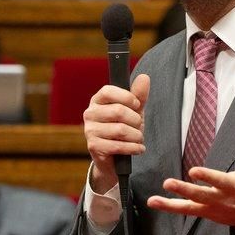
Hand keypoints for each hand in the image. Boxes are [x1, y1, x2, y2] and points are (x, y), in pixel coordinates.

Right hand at [84, 74, 149, 191]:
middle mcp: (90, 114)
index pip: (108, 91)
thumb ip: (138, 95)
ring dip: (136, 136)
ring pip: (120, 130)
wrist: (115, 156)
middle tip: (139, 126)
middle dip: (136, 120)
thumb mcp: (133, 110)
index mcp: (97, 100)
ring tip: (138, 138)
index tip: (137, 105)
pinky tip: (138, 148)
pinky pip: (118, 146)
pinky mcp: (94, 147)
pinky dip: (133, 148)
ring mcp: (90, 131)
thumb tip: (144, 77)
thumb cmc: (124, 128)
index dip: (126, 97)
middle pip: (118, 111)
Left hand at [147, 112, 234, 229]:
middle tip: (168, 183)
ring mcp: (211, 208)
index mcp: (233, 185)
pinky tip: (154, 202)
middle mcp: (220, 199)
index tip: (194, 171)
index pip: (219, 181)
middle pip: (200, 195)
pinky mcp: (204, 213)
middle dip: (184, 190)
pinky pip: (186, 211)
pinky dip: (170, 207)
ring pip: (189, 207)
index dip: (207, 177)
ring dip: (170, 204)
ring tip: (153, 200)